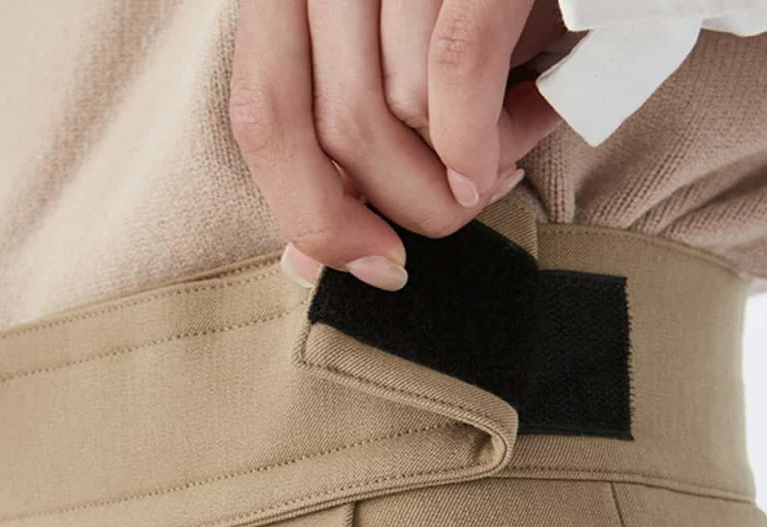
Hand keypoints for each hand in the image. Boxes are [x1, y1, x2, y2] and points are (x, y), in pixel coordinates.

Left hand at [230, 0, 565, 290]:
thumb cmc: (486, 19)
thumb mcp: (402, 71)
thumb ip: (349, 151)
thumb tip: (301, 261)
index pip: (264, 115)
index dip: (311, 212)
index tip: (374, 262)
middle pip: (334, 127)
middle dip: (402, 203)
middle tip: (455, 211)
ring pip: (398, 107)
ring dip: (459, 170)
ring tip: (500, 159)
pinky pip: (457, 65)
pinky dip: (480, 135)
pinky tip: (502, 158)